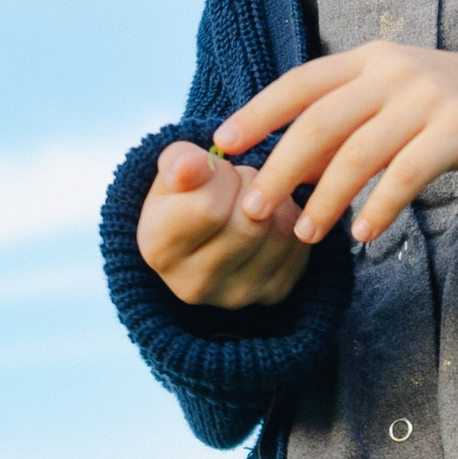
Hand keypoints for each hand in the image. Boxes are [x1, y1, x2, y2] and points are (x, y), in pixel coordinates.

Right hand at [136, 139, 311, 308]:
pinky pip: (299, 246)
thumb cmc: (185, 194)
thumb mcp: (173, 170)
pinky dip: (292, 220)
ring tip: (256, 195)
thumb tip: (192, 164)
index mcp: (158, 249)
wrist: (205, 236)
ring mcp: (235, 296)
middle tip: (241, 180)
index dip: (221, 177)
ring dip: (276, 200)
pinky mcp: (272, 294)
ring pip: (280, 232)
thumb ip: (179, 162)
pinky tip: (271, 216)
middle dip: (252, 187)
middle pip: (249, 224)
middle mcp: (193, 284)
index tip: (216, 171)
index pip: (209, 208)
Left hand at [216, 45, 457, 246]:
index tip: (223, 143)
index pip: (300, 83)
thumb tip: (286, 171)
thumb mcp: (394, 102)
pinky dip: (380, 205)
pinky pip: (407, 173)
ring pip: (358, 152)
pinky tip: (362, 233)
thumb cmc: (453, 108)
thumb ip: (345, 128)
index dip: (259, 112)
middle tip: (255, 209)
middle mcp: (393, 72)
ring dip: (326, 198)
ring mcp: (427, 98)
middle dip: (281, 168)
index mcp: (370, 60)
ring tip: (307, 234)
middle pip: (320, 122)